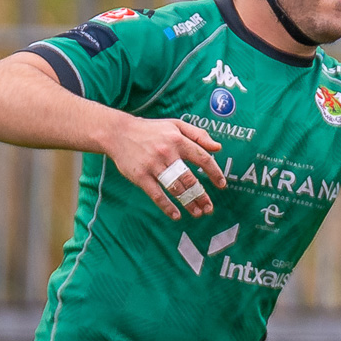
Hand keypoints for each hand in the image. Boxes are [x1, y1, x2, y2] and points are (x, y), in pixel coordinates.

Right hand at [99, 114, 226, 220]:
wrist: (118, 133)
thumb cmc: (151, 130)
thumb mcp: (176, 125)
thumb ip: (198, 135)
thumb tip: (218, 148)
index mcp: (178, 140)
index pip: (202, 158)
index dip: (214, 173)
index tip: (221, 184)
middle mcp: (167, 153)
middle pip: (189, 178)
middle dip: (201, 195)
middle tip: (209, 208)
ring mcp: (153, 165)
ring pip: (175, 188)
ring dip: (188, 203)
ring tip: (197, 213)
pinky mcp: (140, 176)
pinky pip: (156, 194)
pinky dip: (167, 206)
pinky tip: (176, 215)